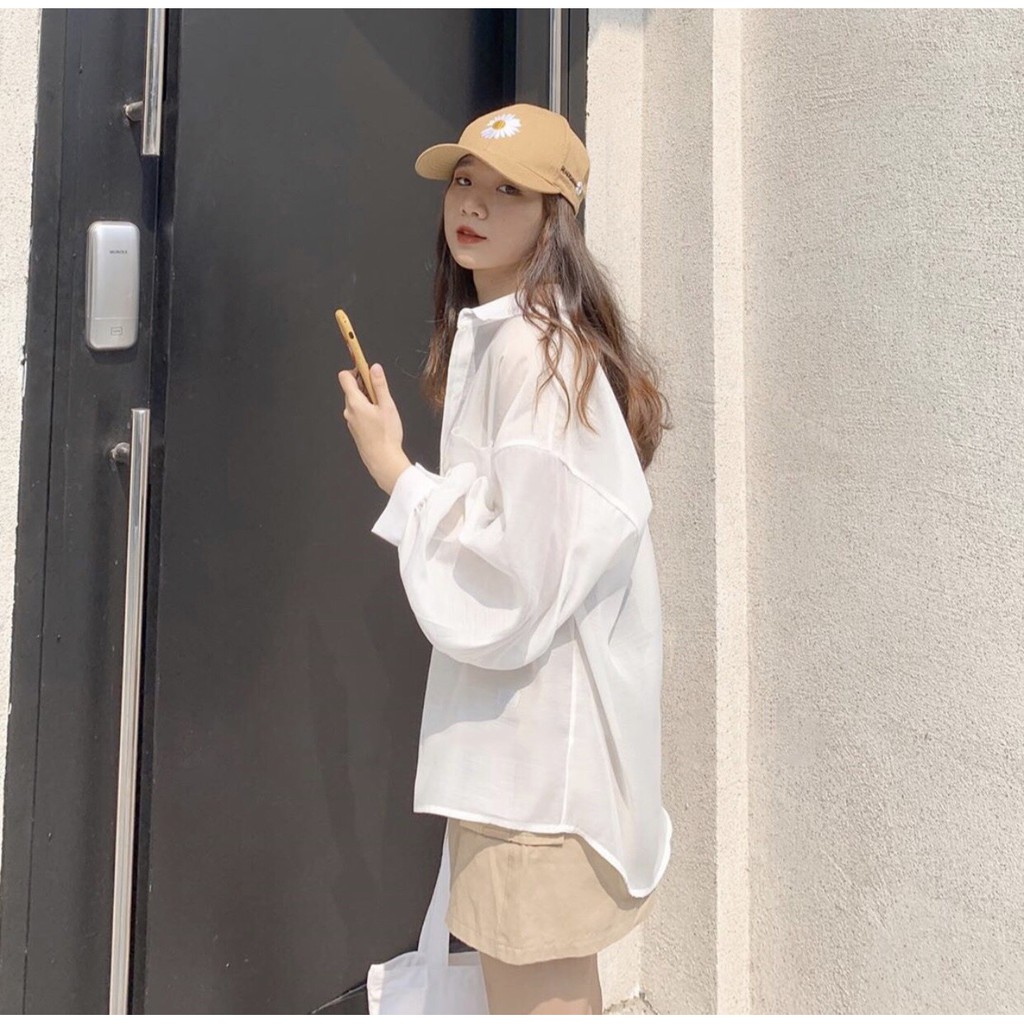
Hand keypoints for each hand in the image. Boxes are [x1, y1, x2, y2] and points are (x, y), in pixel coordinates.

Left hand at [337, 363, 411, 494]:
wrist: (383, 461)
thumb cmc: (385, 437)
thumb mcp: (387, 406)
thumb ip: (380, 385)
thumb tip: (374, 368)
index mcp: (355, 402)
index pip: (345, 377)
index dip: (355, 369)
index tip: (365, 367)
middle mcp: (349, 411)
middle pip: (351, 388)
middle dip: (365, 385)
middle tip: (380, 391)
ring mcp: (351, 421)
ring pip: (356, 401)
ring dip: (367, 398)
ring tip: (383, 408)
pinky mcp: (355, 429)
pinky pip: (358, 412)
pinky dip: (367, 410)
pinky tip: (379, 419)